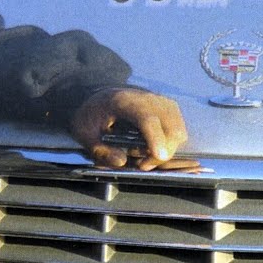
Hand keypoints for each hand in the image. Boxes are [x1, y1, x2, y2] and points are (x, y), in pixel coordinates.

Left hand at [70, 87, 198, 171]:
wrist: (97, 98)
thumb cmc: (91, 115)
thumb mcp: (84, 133)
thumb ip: (100, 150)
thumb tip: (121, 162)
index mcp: (123, 101)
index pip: (147, 118)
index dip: (155, 137)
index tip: (159, 156)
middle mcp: (147, 98)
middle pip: (170, 127)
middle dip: (162, 152)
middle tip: (141, 164)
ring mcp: (160, 102)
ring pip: (178, 130)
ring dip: (167, 149)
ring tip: (145, 156)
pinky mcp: (167, 108)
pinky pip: (178, 129)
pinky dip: (169, 143)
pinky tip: (151, 147)